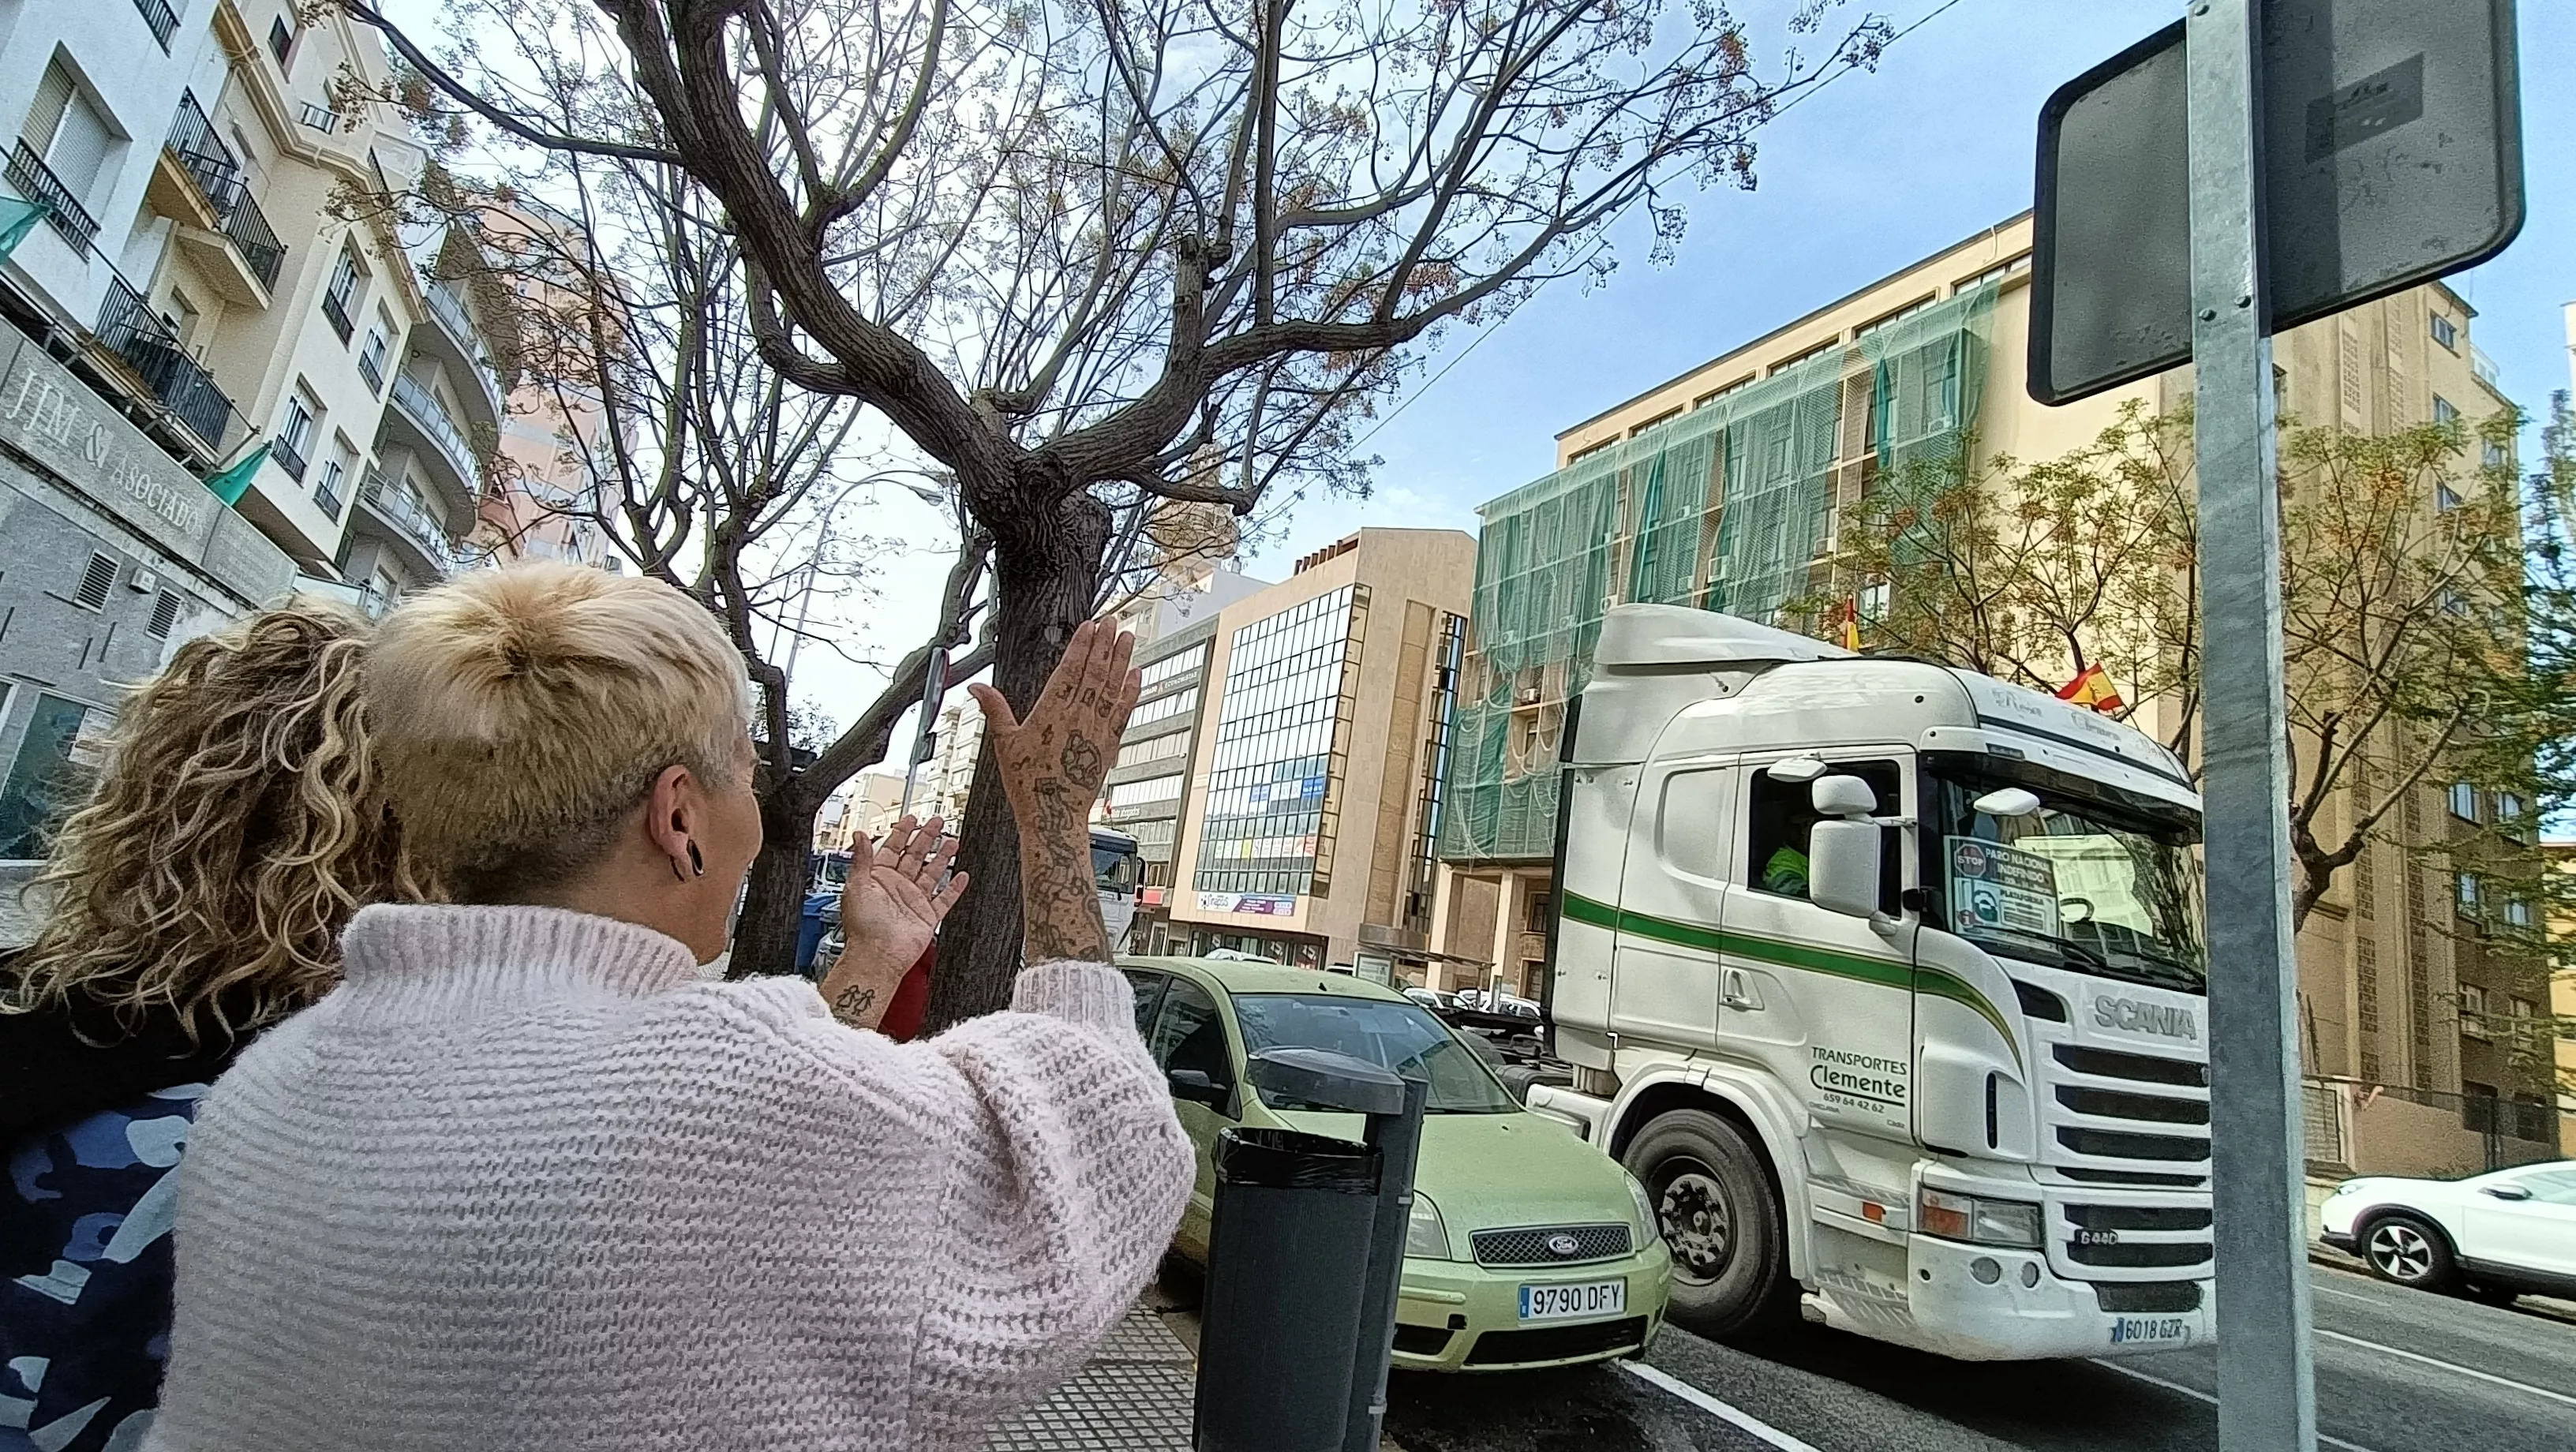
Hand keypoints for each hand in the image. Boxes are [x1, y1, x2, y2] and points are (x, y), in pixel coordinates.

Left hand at [820, 815, 963, 1029]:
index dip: (902, 832)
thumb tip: (859, 834)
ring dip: (942, 856)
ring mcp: (913, 901)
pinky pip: (944, 899)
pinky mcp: (927, 916)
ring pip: (932, 873)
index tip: (911, 819)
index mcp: (878, 878)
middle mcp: (897, 887)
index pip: (892, 848)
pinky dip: (954, 887)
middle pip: (915, 856)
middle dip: (927, 838)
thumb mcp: (856, 886)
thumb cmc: (862, 927)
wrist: (877, 955)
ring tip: (953, 841)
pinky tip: (961, 875)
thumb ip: (861, 858)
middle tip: (938, 823)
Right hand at [968, 619, 1138, 835]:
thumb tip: (976, 687)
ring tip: (1127, 635)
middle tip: (1111, 620)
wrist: (1053, 816)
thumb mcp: (1004, 744)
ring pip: (1112, 686)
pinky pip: (1124, 711)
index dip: (1081, 645)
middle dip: (1104, 643)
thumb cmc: (1027, 783)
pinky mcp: (1110, 744)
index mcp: (1051, 712)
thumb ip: (994, 710)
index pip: (1070, 669)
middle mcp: (1077, 717)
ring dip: (1121, 659)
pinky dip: (1131, 691)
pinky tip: (1137, 673)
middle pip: (1094, 671)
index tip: (1090, 625)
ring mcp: (1096, 729)